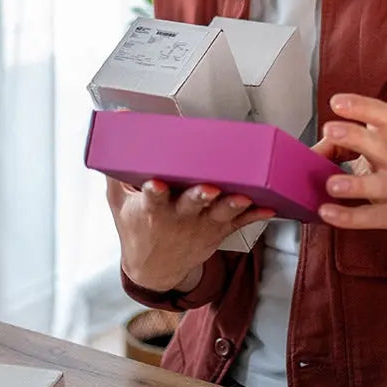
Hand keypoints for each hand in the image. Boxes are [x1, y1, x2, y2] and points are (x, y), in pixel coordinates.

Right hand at [106, 178, 274, 292]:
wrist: (154, 269)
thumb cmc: (136, 227)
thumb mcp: (118, 199)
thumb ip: (118, 163)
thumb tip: (119, 116)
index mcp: (151, 209)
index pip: (151, 198)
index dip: (154, 191)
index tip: (155, 184)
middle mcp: (178, 219)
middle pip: (191, 205)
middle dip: (200, 197)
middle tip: (209, 189)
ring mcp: (200, 226)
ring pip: (219, 214)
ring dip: (233, 206)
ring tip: (245, 197)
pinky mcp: (218, 231)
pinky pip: (239, 223)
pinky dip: (255, 216)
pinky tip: (269, 208)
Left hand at [312, 94, 386, 250]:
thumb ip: (352, 151)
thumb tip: (314, 152)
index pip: (382, 116)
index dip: (361, 106)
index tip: (337, 101)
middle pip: (377, 143)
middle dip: (353, 135)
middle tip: (330, 130)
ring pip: (378, 184)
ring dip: (354, 183)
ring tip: (330, 184)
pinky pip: (375, 217)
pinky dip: (351, 217)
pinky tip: (330, 214)